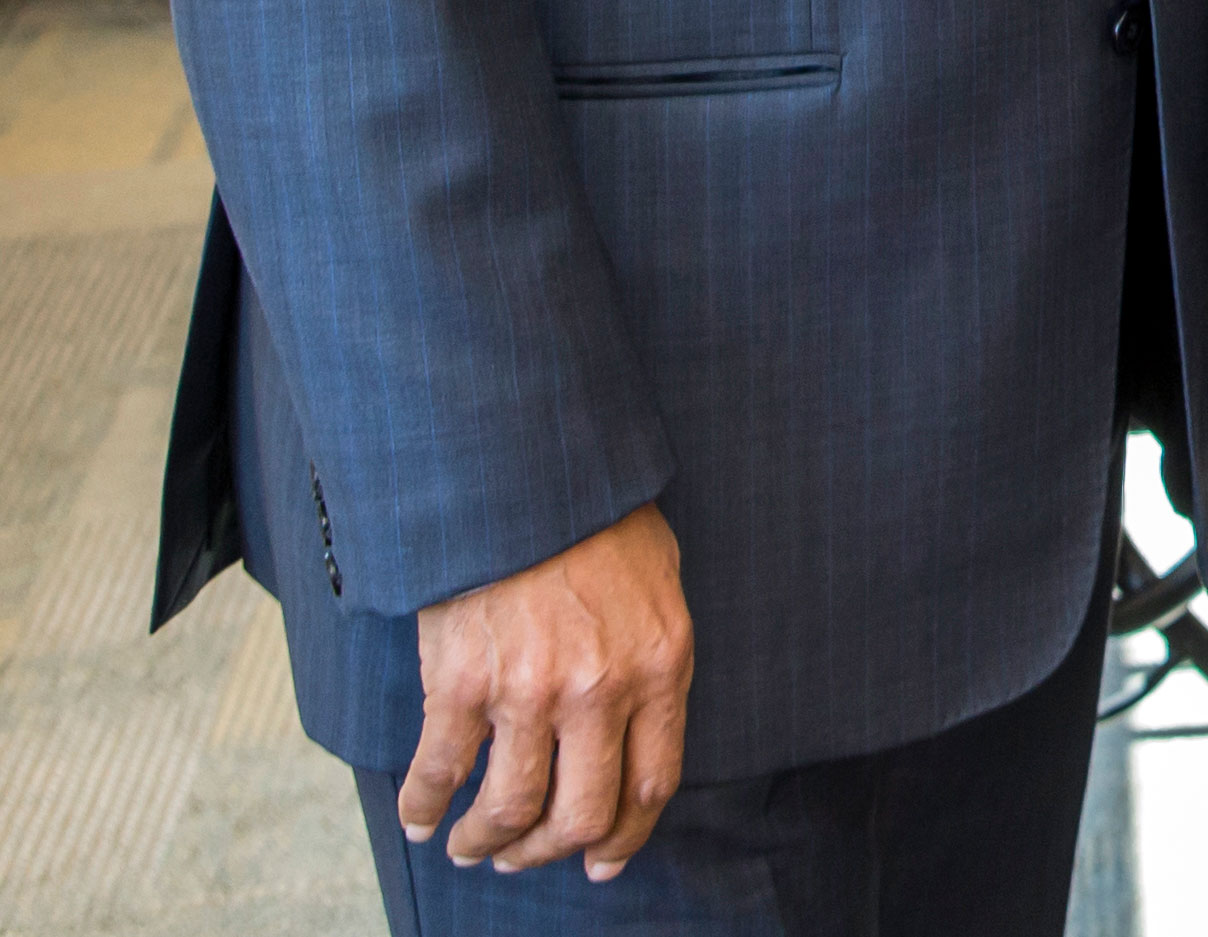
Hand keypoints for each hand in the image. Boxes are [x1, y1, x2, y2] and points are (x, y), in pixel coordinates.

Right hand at [401, 502, 692, 879]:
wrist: (527, 473)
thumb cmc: (598, 518)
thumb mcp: (660, 581)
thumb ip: (651, 656)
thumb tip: (638, 726)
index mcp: (659, 664)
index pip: (652, 781)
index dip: (626, 836)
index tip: (603, 861)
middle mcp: (601, 690)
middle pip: (582, 814)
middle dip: (551, 851)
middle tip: (525, 857)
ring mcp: (530, 692)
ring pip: (512, 810)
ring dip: (488, 843)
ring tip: (474, 848)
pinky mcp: (462, 684)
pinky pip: (440, 772)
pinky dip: (425, 808)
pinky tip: (420, 819)